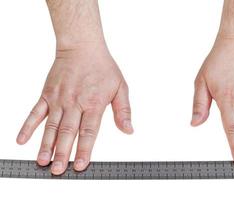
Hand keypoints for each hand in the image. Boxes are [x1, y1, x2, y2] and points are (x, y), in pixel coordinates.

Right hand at [17, 42, 132, 174]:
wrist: (82, 47)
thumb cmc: (102, 67)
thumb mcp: (120, 87)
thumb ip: (123, 111)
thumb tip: (129, 130)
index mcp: (93, 103)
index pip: (88, 131)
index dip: (84, 150)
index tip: (80, 165)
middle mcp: (74, 103)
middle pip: (67, 132)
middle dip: (62, 153)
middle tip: (58, 170)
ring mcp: (58, 99)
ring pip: (50, 126)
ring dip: (45, 145)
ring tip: (42, 161)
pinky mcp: (47, 94)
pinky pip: (35, 112)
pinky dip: (28, 126)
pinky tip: (22, 140)